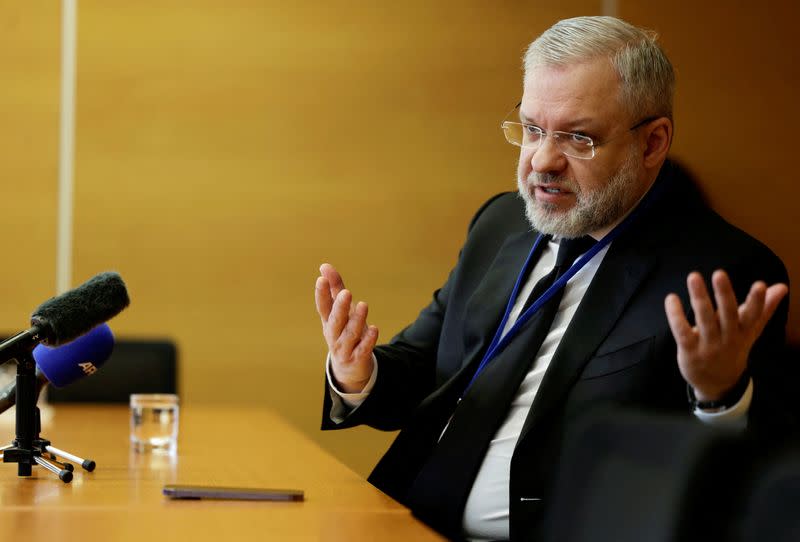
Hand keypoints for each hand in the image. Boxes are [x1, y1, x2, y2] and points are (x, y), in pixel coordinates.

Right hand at [315, 263, 378, 392]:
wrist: (349, 368)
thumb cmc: (344, 331)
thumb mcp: (340, 311)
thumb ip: (335, 288)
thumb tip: (324, 266)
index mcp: (328, 321)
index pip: (323, 307)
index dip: (321, 294)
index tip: (321, 279)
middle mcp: (334, 335)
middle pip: (335, 321)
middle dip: (340, 307)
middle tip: (347, 292)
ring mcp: (345, 348)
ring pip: (350, 334)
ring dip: (357, 320)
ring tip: (363, 305)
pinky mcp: (357, 358)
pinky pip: (363, 349)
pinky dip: (368, 340)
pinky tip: (374, 329)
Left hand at [664, 270, 787, 400]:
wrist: (718, 384)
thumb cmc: (733, 348)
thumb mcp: (750, 331)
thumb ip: (764, 308)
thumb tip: (782, 286)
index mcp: (744, 332)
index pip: (753, 315)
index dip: (757, 301)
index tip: (761, 285)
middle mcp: (728, 338)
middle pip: (728, 315)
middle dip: (724, 294)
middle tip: (719, 273)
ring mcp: (708, 346)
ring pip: (704, 320)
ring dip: (699, 298)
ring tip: (694, 277)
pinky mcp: (689, 351)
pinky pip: (682, 331)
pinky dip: (675, 315)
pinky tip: (671, 298)